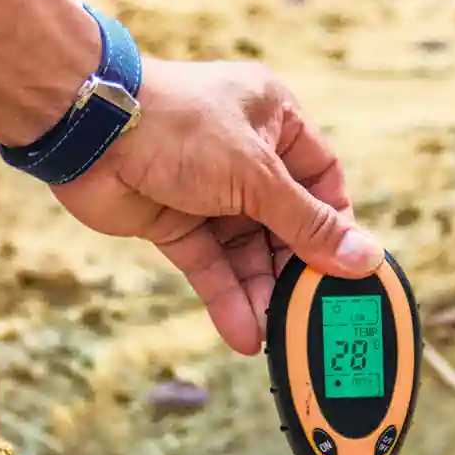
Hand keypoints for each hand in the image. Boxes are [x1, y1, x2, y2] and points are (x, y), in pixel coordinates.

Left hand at [50, 58, 384, 354]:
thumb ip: (308, 224)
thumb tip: (364, 258)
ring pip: (246, 250)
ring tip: (279, 335)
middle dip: (296, 269)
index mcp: (275, 119)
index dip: (335, 224)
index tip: (349, 270)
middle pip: (285, 222)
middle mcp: (244, 153)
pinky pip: (210, 264)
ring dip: (261, 292)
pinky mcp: (174, 221)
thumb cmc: (179, 127)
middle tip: (313, 314)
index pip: (321, 178)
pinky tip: (244, 334)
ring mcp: (207, 189)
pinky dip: (226, 297)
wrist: (89, 129)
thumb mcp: (257, 176)